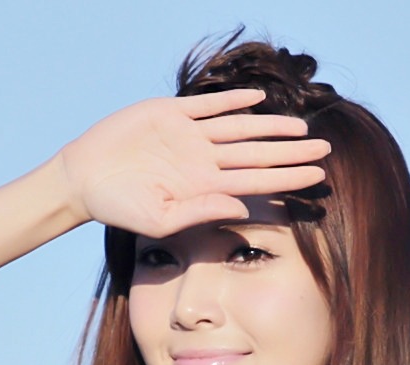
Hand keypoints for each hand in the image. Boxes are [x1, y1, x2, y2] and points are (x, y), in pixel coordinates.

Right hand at [57, 88, 329, 237]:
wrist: (84, 179)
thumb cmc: (120, 208)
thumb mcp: (161, 220)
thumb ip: (202, 211)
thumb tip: (242, 206)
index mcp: (204, 188)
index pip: (256, 182)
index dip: (287, 179)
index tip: (317, 179)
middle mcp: (202, 161)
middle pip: (256, 154)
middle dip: (290, 153)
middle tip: (325, 150)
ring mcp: (188, 136)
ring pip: (240, 128)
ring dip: (271, 126)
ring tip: (301, 127)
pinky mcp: (170, 114)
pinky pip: (208, 105)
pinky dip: (232, 100)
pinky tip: (258, 99)